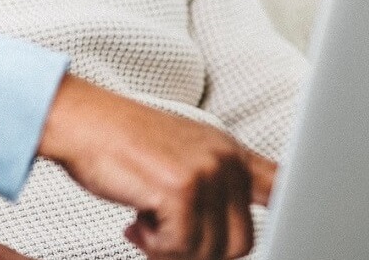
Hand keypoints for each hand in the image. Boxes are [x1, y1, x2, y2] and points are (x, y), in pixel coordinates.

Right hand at [37, 74, 273, 259]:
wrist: (78, 121)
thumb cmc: (117, 142)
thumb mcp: (179, 154)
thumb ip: (213, 184)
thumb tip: (231, 239)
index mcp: (229, 151)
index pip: (284, 186)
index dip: (290, 217)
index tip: (288, 236)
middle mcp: (224, 160)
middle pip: (241, 242)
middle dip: (201, 253)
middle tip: (166, 240)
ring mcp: (205, 173)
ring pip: (210, 251)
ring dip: (172, 251)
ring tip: (146, 226)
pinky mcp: (181, 189)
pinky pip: (180, 247)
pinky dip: (153, 247)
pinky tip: (135, 224)